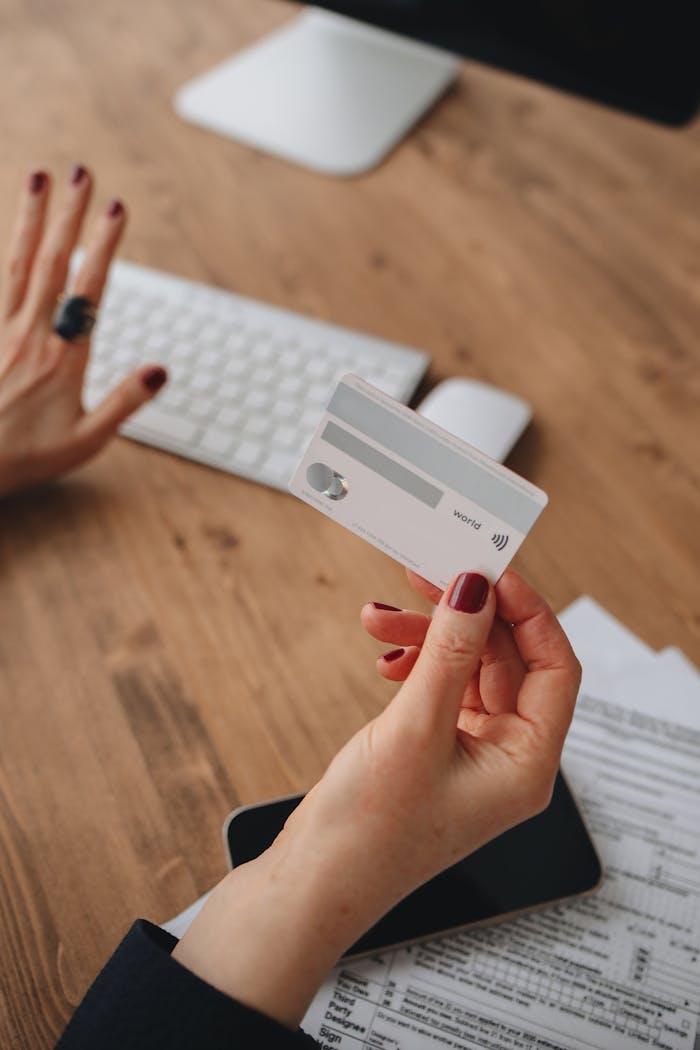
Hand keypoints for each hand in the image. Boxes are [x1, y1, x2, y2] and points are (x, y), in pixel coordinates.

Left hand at [0, 166, 166, 496]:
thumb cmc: (26, 456)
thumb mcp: (87, 440)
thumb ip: (124, 402)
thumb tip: (161, 370)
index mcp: (63, 357)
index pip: (88, 288)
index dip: (103, 245)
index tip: (115, 208)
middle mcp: (30, 334)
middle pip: (51, 262)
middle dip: (68, 214)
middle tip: (81, 172)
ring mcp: (1, 331)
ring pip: (16, 263)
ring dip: (29, 219)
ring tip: (38, 179)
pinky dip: (3, 253)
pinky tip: (9, 234)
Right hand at [173, 569, 580, 1028]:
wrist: (313, 882)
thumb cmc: (369, 830)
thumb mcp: (415, 728)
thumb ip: (450, 652)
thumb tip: (477, 590)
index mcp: (527, 764)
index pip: (555, 667)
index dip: (528, 612)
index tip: (489, 570)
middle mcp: (508, 758)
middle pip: (507, 660)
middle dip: (463, 617)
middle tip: (426, 577)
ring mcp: (472, 754)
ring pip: (467, 669)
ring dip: (428, 637)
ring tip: (378, 619)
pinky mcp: (436, 750)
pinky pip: (440, 688)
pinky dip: (414, 663)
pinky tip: (384, 658)